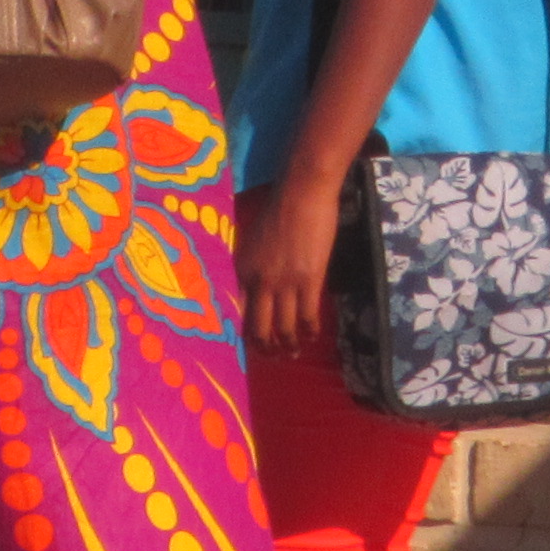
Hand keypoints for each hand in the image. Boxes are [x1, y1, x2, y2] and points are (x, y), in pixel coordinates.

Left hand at [236, 171, 345, 359]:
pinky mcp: (309, 280)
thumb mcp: (254, 240)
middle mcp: (259, 281)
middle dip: (265, 348)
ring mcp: (285, 283)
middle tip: (272, 357)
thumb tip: (255, 288)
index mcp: (242, 269)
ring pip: (284, 328)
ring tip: (293, 354)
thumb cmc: (279, 210)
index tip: (249, 345)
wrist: (303, 193)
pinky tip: (312, 337)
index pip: (237, 311)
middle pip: (258, 327)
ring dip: (288, 346)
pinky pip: (307, 317)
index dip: (243, 332)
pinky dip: (309, 331)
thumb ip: (253, 265)